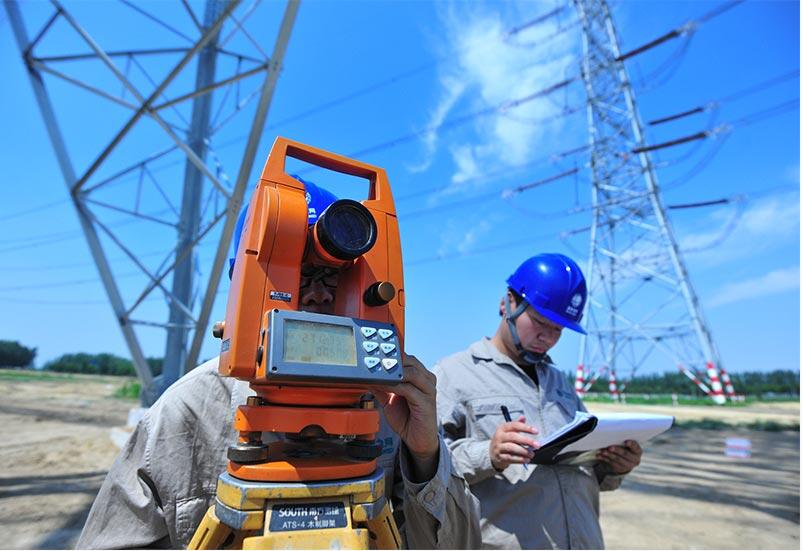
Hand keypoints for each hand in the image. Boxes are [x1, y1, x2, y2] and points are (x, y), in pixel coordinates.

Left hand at [370, 354, 438, 480]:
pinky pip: (408, 389)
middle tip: (373, 360)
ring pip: (410, 373)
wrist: (418, 439)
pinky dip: (394, 386)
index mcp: (420, 375)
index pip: (406, 357)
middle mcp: (426, 379)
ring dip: (392, 372)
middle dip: (391, 360)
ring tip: (377, 372)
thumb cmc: (407, 418)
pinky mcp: (426, 402)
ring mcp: (428, 390)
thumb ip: (381, 387)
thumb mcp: (389, 399)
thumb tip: (365, 376)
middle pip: (409, 361)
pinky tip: (383, 386)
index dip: (391, 354)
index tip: (374, 352)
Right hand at [489, 415, 538, 470]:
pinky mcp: (499, 456)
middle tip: (537, 445)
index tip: (536, 431)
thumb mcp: (508, 431)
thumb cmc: (504, 440)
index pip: (515, 425)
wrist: (491, 453)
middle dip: (527, 441)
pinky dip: (519, 459)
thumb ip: (517, 424)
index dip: (526, 428)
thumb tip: (523, 417)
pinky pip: (510, 458)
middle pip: (513, 436)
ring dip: (524, 451)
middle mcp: (499, 436)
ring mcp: (498, 447)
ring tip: (532, 454)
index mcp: (502, 428)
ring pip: (511, 448)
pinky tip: (526, 460)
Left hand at [597, 439, 641, 473]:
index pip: (636, 447)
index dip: (631, 444)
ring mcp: (628, 465)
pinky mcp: (620, 469)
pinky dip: (605, 458)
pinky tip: (599, 456)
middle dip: (617, 450)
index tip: (626, 442)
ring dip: (609, 455)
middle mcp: (635, 460)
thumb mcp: (627, 445)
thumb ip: (622, 441)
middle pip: (625, 454)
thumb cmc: (626, 448)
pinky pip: (612, 463)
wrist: (626, 460)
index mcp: (638, 451)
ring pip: (617, 459)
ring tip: (602, 451)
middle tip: (610, 447)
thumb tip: (612, 436)